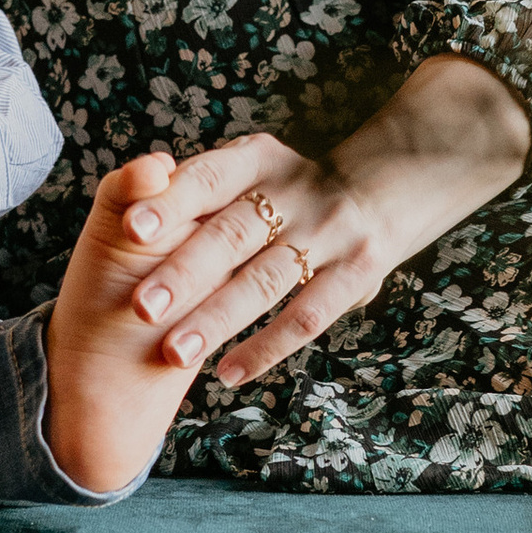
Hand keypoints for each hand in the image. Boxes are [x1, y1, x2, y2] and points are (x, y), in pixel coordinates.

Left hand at [125, 57, 531, 388]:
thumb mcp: (261, 165)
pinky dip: (266, 347)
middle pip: (232, 235)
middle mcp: (297, 190)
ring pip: (266, 281)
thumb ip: (209, 181)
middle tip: (139, 306)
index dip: (170, 201)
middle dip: (185, 272)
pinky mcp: (359, 274)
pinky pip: (307, 317)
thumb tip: (141, 184)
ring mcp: (332, 233)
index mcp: (260, 159)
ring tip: (173, 351)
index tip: (129, 227)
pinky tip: (227, 373)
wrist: (402, 174)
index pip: (207, 178)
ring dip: (218, 318)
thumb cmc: (299, 184)